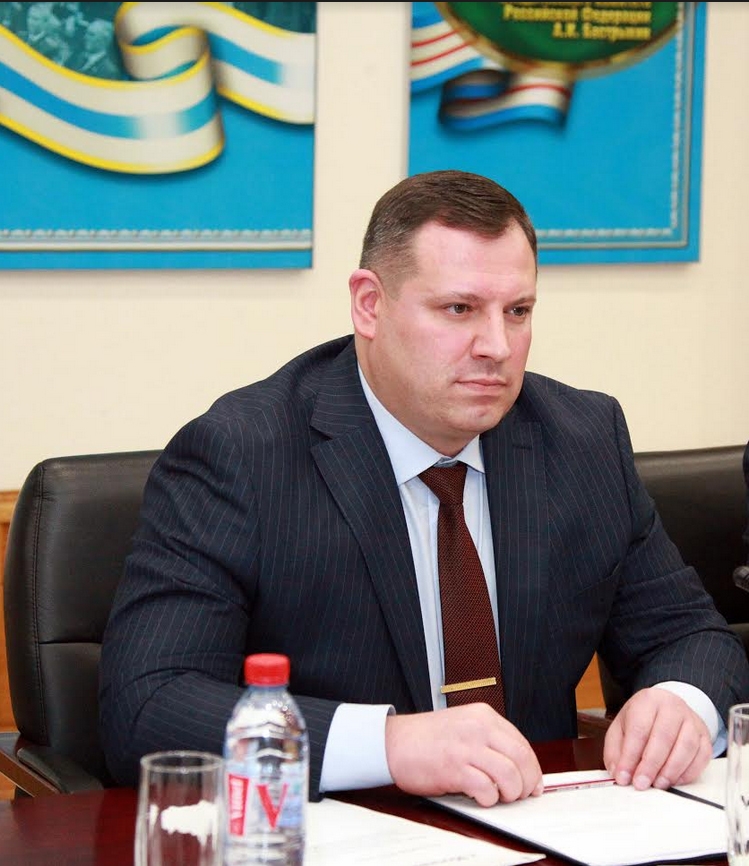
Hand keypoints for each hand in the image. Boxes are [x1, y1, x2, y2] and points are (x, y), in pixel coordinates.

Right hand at [385, 703, 542, 805]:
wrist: (393, 742)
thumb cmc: (425, 739)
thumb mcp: (463, 726)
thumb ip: (488, 740)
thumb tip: (516, 766)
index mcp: (483, 715)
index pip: (522, 743)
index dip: (532, 768)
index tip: (533, 783)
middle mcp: (478, 727)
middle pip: (522, 759)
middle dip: (526, 783)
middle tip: (520, 795)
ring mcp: (467, 746)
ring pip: (510, 775)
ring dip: (509, 793)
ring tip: (498, 797)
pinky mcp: (455, 767)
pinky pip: (487, 788)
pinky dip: (488, 799)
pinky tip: (479, 796)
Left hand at [603, 687, 711, 790]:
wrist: (665, 708)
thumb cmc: (641, 720)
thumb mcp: (620, 728)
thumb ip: (616, 751)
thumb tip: (618, 773)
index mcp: (648, 700)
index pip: (639, 729)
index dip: (630, 756)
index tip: (624, 776)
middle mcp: (672, 706)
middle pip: (664, 737)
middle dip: (651, 765)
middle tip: (641, 784)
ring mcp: (692, 720)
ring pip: (686, 747)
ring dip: (670, 771)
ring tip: (657, 784)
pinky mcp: (704, 736)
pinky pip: (702, 757)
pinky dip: (688, 773)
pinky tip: (674, 781)